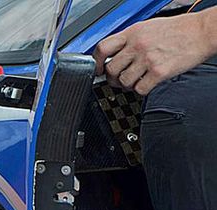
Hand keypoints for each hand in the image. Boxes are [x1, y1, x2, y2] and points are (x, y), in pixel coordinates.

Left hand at [93, 12, 215, 94]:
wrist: (202, 32)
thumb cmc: (178, 30)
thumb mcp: (148, 27)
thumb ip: (130, 40)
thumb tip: (114, 54)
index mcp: (132, 33)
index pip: (103, 48)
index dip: (97, 62)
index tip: (100, 69)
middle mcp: (137, 46)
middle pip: (111, 69)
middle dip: (112, 78)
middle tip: (118, 80)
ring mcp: (147, 59)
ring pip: (123, 82)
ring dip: (127, 85)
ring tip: (135, 81)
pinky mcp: (158, 72)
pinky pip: (139, 89)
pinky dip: (140, 90)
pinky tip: (146, 84)